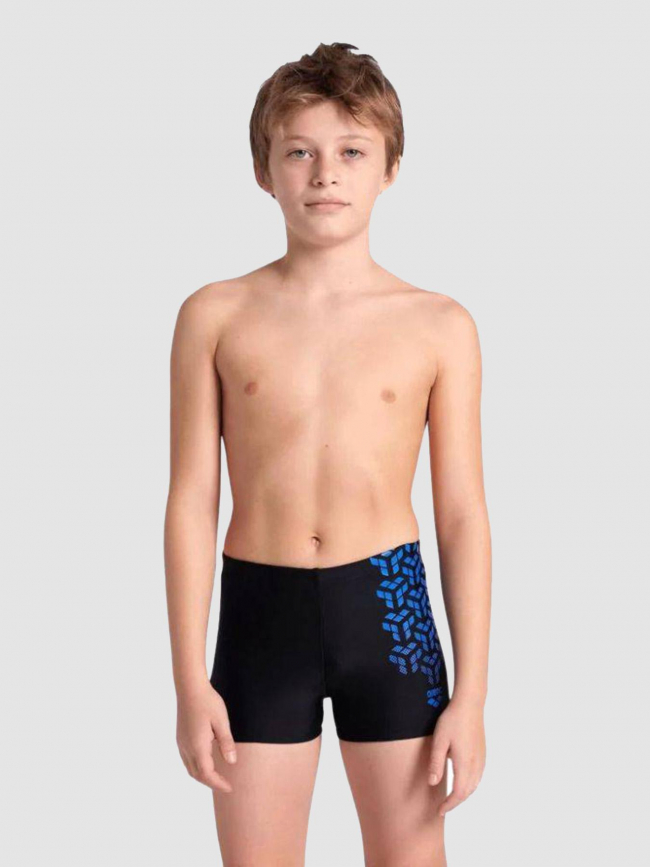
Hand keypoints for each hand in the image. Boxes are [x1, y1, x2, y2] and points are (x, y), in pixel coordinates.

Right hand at [176, 681, 237, 792]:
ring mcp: (181, 743)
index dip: (218, 783)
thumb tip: (231, 763)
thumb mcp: (222, 722)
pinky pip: (187, 760)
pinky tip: (206, 761)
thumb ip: (226, 743)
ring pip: (190, 768)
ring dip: (203, 776)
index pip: (207, 774)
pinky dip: (197, 767)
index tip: (230, 788)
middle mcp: (187, 748)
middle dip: (211, 782)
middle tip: (226, 785)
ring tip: (217, 776)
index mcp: (197, 746)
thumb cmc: (208, 702)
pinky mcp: (180, 738)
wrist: (190, 688)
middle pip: (197, 775)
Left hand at [427, 696, 485, 816]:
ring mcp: (481, 758)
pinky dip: (469, 784)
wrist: (470, 704)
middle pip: (468, 792)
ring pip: (474, 784)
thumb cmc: (452, 720)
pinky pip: (478, 775)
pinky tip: (462, 780)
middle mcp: (476, 764)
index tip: (439, 811)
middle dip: (455, 802)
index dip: (449, 805)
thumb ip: (436, 763)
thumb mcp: (439, 741)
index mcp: (465, 764)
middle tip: (443, 806)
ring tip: (450, 796)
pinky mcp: (482, 752)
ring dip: (463, 793)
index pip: (459, 793)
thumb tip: (433, 783)